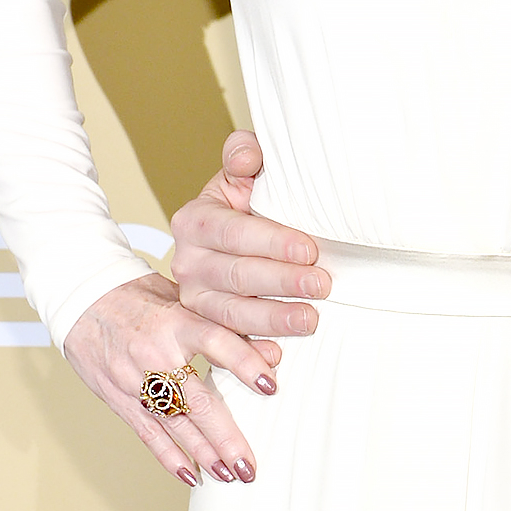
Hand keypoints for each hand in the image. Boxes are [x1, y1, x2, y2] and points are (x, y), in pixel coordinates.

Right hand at [63, 272, 274, 485]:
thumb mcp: (186, 296)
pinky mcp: (121, 400)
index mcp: (176, 321)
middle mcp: (156, 355)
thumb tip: (273, 350)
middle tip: (248, 462)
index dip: (244, 362)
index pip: (216, 341)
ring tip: (229, 473)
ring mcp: (135, 382)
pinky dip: (170, 457)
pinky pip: (147, 434)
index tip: (269, 385)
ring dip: (203, 453)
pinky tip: (191, 474)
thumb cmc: (143, 296)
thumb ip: (224, 323)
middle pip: (195, 400)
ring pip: (174, 425)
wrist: (86, 301)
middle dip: (224, 435)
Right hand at [170, 129, 329, 340]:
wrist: (231, 232)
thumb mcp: (242, 170)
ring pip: (231, 314)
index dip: (272, 242)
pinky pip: (226, 344)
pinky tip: (277, 357)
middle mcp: (188, 262)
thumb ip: (243, 154)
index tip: (309, 249)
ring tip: (310, 319)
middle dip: (281, 282)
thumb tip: (246, 158)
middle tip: (322, 284)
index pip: (233, 232)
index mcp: (194, 220)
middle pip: (236, 276)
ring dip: (272, 320)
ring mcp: (194, 298)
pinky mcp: (206, 326)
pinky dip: (250, 354)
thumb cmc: (246, 195)